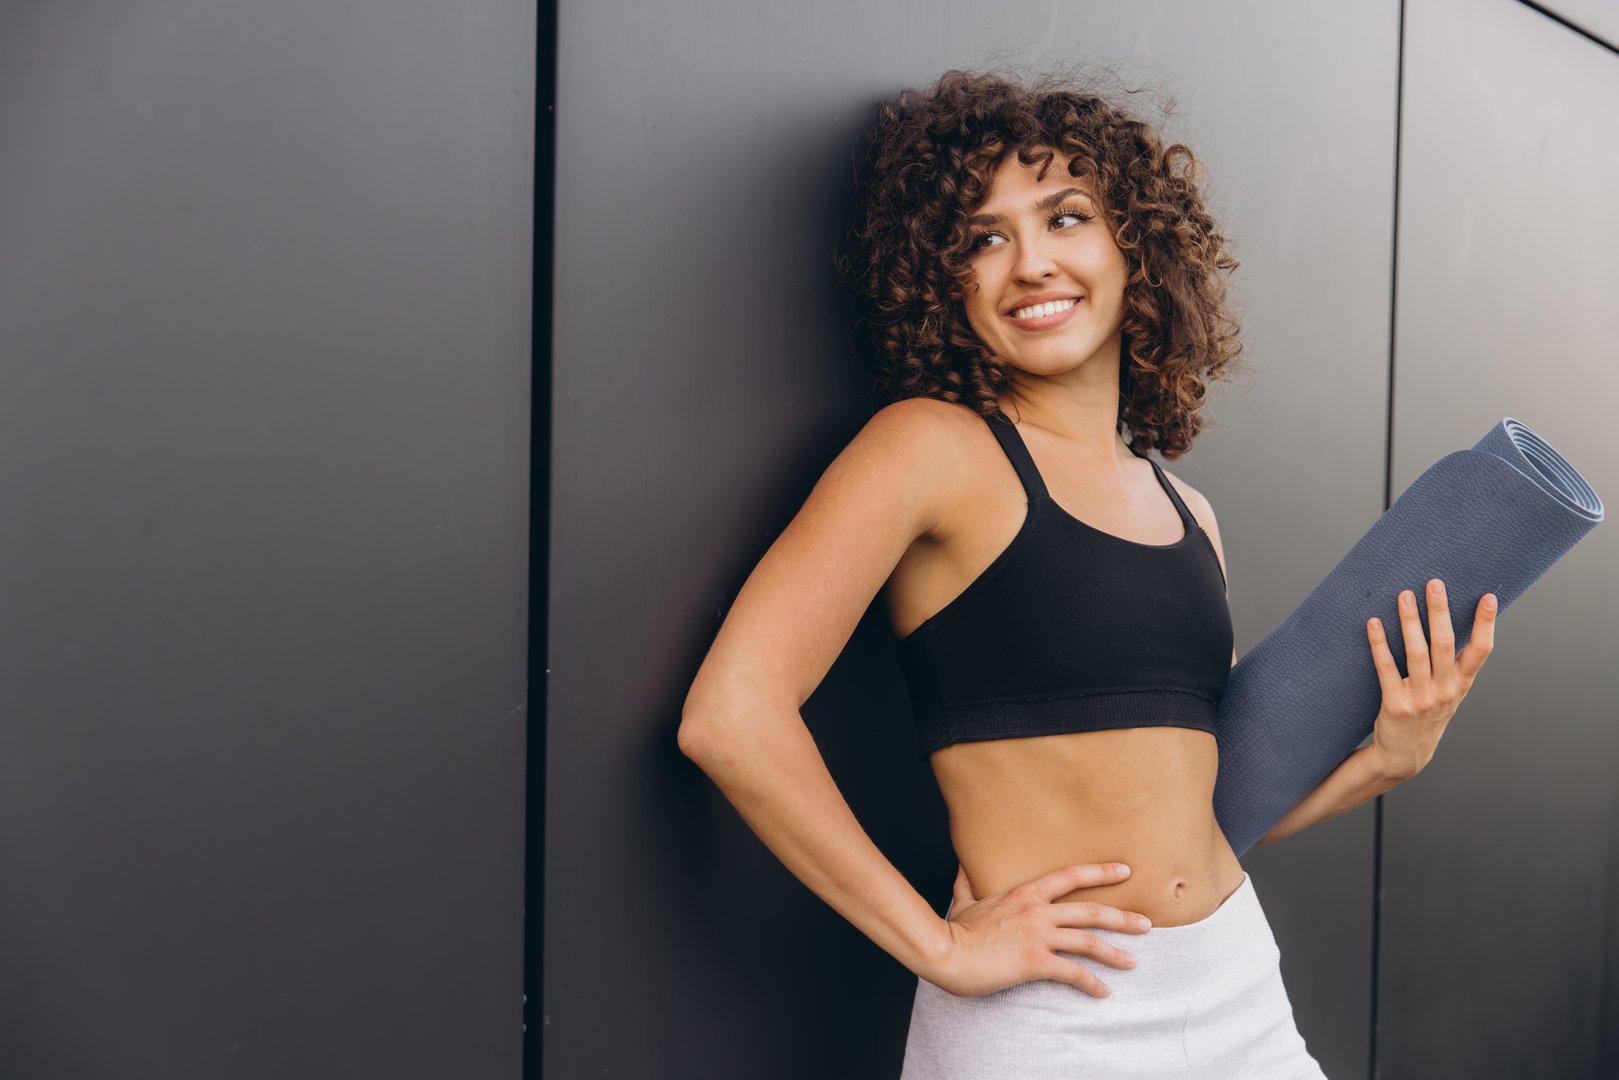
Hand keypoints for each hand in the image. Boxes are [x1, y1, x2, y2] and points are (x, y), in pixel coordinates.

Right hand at [927, 861, 1151, 998]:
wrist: (945, 951)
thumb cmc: (953, 929)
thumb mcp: (963, 899)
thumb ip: (969, 882)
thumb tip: (964, 865)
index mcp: (1024, 893)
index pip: (1070, 876)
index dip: (1100, 872)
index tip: (1124, 871)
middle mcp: (1037, 911)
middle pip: (1090, 910)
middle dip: (1123, 918)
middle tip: (1146, 924)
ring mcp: (1038, 935)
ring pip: (1088, 941)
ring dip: (1115, 952)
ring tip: (1133, 961)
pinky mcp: (1035, 961)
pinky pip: (1072, 973)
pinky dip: (1091, 984)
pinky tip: (1103, 992)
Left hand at [1366, 579, 1497, 777]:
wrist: (1406, 755)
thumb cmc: (1427, 714)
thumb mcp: (1449, 693)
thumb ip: (1453, 664)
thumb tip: (1449, 620)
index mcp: (1461, 684)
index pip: (1481, 650)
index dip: (1486, 624)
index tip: (1488, 597)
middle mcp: (1445, 690)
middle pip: (1444, 644)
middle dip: (1440, 611)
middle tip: (1434, 583)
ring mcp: (1421, 698)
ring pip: (1417, 652)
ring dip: (1410, 621)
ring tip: (1404, 595)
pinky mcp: (1396, 705)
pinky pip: (1386, 668)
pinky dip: (1379, 644)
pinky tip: (1373, 623)